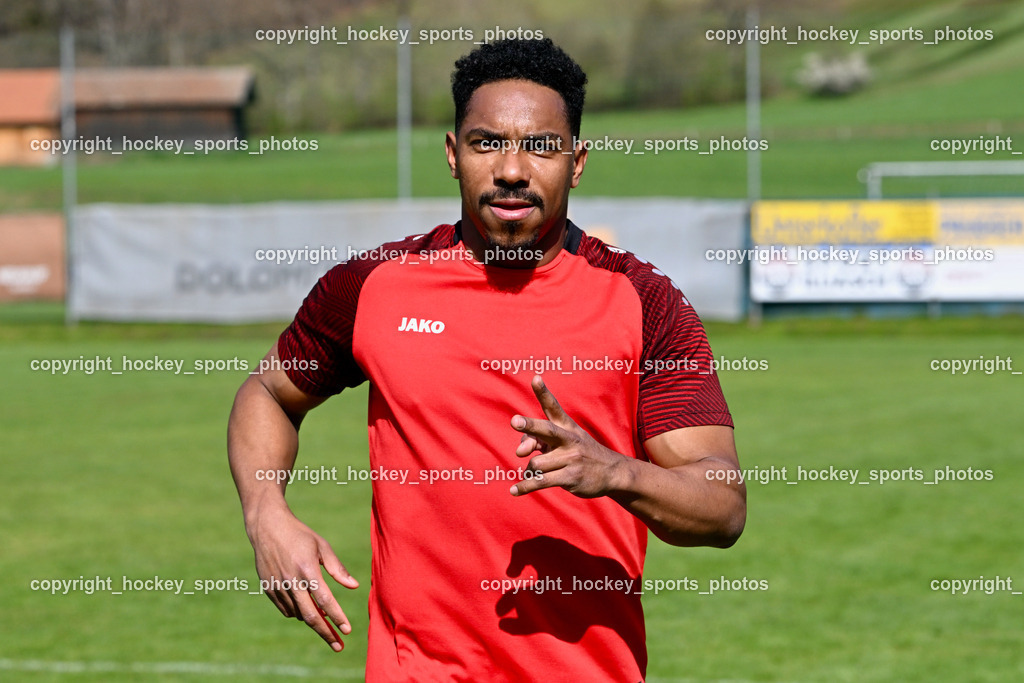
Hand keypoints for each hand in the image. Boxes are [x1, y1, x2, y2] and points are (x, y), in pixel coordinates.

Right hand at [247, 505, 358, 650]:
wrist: (267, 528)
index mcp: (307, 569)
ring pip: (298, 614)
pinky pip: (286, 609)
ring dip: (313, 620)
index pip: (325, 600)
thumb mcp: (322, 546)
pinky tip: (306, 609)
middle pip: (310, 615)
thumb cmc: (300, 535)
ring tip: (325, 619)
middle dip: (325, 633)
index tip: (347, 630)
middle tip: (338, 646)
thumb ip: (337, 568)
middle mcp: (291, 580)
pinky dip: (298, 613)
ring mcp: (278, 586)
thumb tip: (354, 586)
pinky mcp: (269, 588)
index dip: (337, 617)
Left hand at [509, 375, 630, 497]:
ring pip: (536, 463)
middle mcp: (569, 440)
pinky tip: (515, 490)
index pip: (553, 406)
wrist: (612, 472)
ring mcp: (571, 459)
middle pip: (546, 430)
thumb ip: (537, 440)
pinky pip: (541, 482)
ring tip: (533, 473)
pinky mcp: (570, 478)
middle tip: (515, 421)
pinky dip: (526, 486)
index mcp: (567, 426)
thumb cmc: (579, 452)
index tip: (536, 378)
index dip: (544, 392)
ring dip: (530, 469)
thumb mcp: (564, 441)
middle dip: (530, 426)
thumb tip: (519, 452)